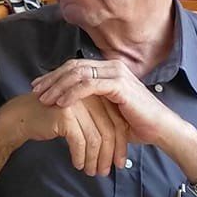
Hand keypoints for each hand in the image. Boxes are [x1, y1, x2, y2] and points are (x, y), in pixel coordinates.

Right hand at [7, 88, 129, 176]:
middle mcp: (89, 96)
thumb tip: (120, 149)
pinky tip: (78, 165)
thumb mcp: (81, 118)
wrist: (23, 115)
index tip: (120, 163)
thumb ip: (99, 124)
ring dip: (94, 159)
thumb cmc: (54, 119)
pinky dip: (80, 156)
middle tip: (106, 172)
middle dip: (109, 155)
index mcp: (98, 95)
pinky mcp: (65, 114)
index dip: (121, 145)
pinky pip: (79, 141)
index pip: (117, 122)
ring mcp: (77, 104)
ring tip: (91, 172)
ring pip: (95, 138)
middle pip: (108, 130)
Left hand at [30, 58, 196, 166]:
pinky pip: (88, 85)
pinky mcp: (119, 85)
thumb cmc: (136, 122)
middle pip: (73, 67)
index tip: (39, 86)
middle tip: (35, 90)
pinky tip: (60, 102)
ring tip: (44, 98)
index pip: (75, 66)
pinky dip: (71, 93)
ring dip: (58, 86)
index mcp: (109, 69)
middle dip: (51, 78)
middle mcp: (112, 66)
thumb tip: (67, 101)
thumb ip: (91, 100)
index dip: (55, 75)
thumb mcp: (108, 108)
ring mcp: (116, 73)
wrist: (161, 130)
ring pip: (78, 74)